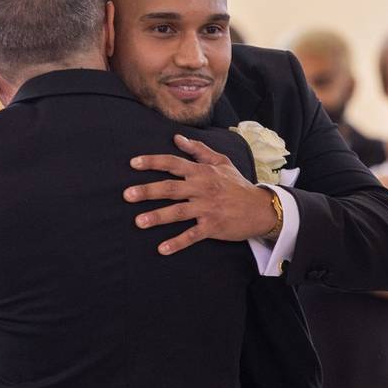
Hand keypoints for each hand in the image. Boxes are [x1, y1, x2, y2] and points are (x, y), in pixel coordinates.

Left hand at [124, 134, 277, 254]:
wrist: (260, 208)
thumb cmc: (238, 185)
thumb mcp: (222, 162)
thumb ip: (199, 150)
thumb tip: (178, 138)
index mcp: (202, 172)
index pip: (173, 163)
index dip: (153, 162)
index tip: (133, 164)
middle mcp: (202, 188)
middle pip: (170, 188)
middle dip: (147, 191)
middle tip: (127, 195)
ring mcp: (207, 208)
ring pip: (178, 212)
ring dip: (157, 217)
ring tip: (138, 222)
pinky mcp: (212, 227)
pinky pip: (192, 235)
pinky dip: (177, 242)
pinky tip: (162, 249)